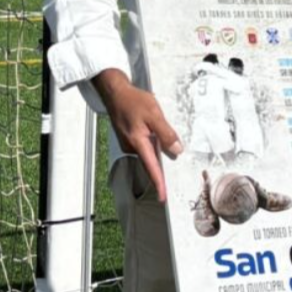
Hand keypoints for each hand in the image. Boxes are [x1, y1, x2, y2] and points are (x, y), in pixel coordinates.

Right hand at [94, 70, 180, 202]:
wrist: (115, 93)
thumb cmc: (134, 101)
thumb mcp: (154, 114)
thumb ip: (166, 133)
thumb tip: (177, 150)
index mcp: (138, 143)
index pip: (151, 168)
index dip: (159, 183)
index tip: (163, 198)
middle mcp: (131, 147)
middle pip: (150, 161)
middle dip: (161, 165)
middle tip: (172, 165)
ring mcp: (128, 144)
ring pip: (148, 152)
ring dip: (156, 148)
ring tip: (158, 131)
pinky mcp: (128, 139)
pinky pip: (143, 146)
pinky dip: (151, 142)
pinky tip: (153, 130)